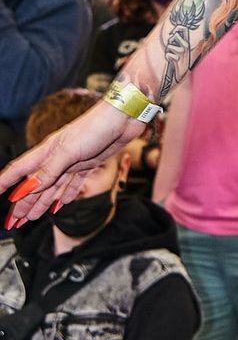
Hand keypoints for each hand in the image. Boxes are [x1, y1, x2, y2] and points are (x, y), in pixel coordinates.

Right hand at [0, 104, 144, 227]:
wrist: (124, 117)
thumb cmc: (96, 127)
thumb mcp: (68, 151)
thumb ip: (48, 171)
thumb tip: (26, 188)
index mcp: (46, 152)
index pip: (18, 171)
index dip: (4, 184)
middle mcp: (56, 158)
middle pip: (33, 186)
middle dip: (21, 204)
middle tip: (12, 222)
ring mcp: (72, 162)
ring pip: (51, 188)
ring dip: (39, 204)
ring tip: (29, 219)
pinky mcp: (88, 165)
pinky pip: (72, 185)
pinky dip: (64, 197)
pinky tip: (58, 206)